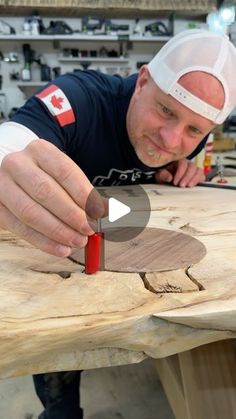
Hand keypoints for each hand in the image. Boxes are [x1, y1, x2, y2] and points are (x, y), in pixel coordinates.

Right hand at [0, 139, 104, 256]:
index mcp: (40, 150)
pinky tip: (61, 249)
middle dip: (71, 215)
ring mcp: (3, 185)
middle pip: (46, 192)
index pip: (65, 171)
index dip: (84, 194)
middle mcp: (18, 164)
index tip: (99, 212)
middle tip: (88, 230)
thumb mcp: (64, 175)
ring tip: (78, 241)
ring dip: (58, 232)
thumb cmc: (46, 176)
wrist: (15, 175)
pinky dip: (43, 242)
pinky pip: (20, 228)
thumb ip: (84, 192)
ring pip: (30, 212)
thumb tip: (109, 212)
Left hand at [155, 159, 204, 187]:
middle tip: (181, 185)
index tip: (175, 182)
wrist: (167, 181)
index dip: (180, 173)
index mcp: (178, 161)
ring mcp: (193, 170)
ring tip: (188, 186)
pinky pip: (202, 176)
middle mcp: (187, 164)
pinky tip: (192, 186)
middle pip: (192, 167)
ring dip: (194, 179)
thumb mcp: (160, 175)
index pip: (183, 163)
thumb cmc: (164, 176)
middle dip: (187, 177)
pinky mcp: (197, 176)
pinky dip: (198, 181)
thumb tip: (169, 177)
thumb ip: (163, 175)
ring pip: (198, 171)